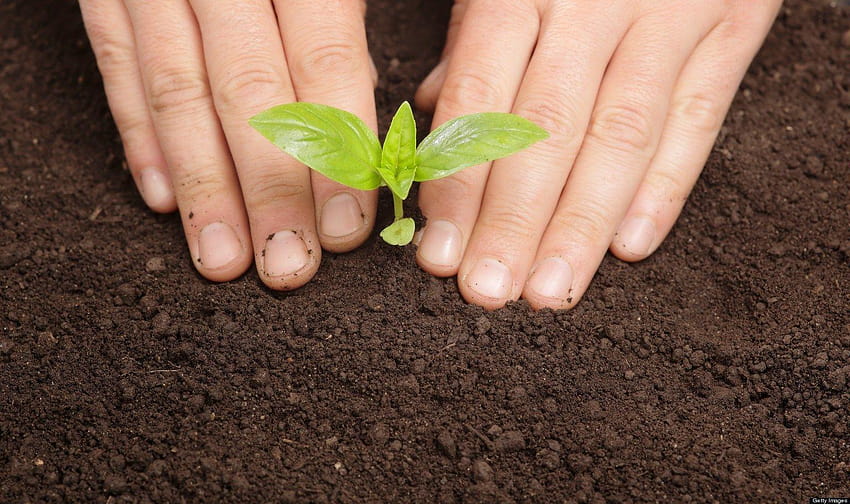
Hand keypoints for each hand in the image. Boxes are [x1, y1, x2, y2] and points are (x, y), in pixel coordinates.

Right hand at [80, 0, 378, 287]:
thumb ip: (361, 14)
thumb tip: (419, 111)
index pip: (325, 60)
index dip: (338, 151)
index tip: (348, 227)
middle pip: (248, 90)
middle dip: (269, 188)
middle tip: (287, 267)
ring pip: (178, 87)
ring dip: (202, 184)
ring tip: (221, 258)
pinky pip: (116, 59)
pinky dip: (139, 132)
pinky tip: (161, 198)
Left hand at [414, 0, 781, 308]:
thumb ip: (472, 51)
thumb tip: (432, 132)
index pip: (479, 101)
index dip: (459, 184)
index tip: (440, 254)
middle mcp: (591, 4)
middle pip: (547, 130)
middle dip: (515, 221)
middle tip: (490, 291)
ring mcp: (666, 14)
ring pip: (620, 135)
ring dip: (582, 223)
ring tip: (551, 289)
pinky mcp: (730, 24)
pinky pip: (700, 115)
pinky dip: (667, 186)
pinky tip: (629, 246)